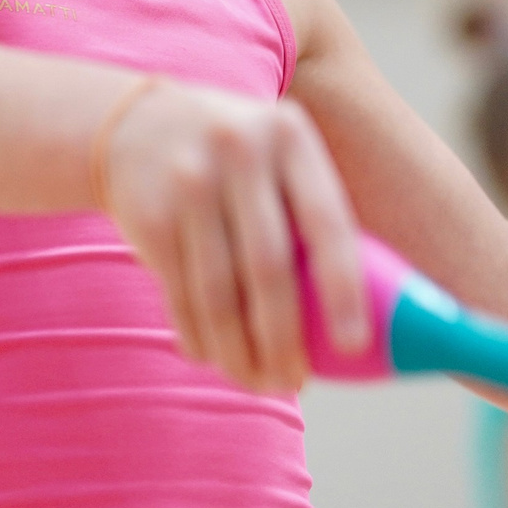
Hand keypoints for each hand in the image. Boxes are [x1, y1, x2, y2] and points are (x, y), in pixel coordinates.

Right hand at [98, 81, 365, 393]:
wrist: (136, 125)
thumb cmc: (239, 159)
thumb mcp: (279, 156)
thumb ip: (315, 214)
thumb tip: (371, 311)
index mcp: (291, 136)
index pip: (326, 222)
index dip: (342, 290)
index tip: (353, 347)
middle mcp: (239, 151)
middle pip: (268, 267)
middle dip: (283, 338)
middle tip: (295, 382)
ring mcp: (188, 181)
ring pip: (218, 292)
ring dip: (238, 351)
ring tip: (257, 382)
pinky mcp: (150, 215)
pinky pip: (179, 294)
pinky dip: (198, 335)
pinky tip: (213, 357)